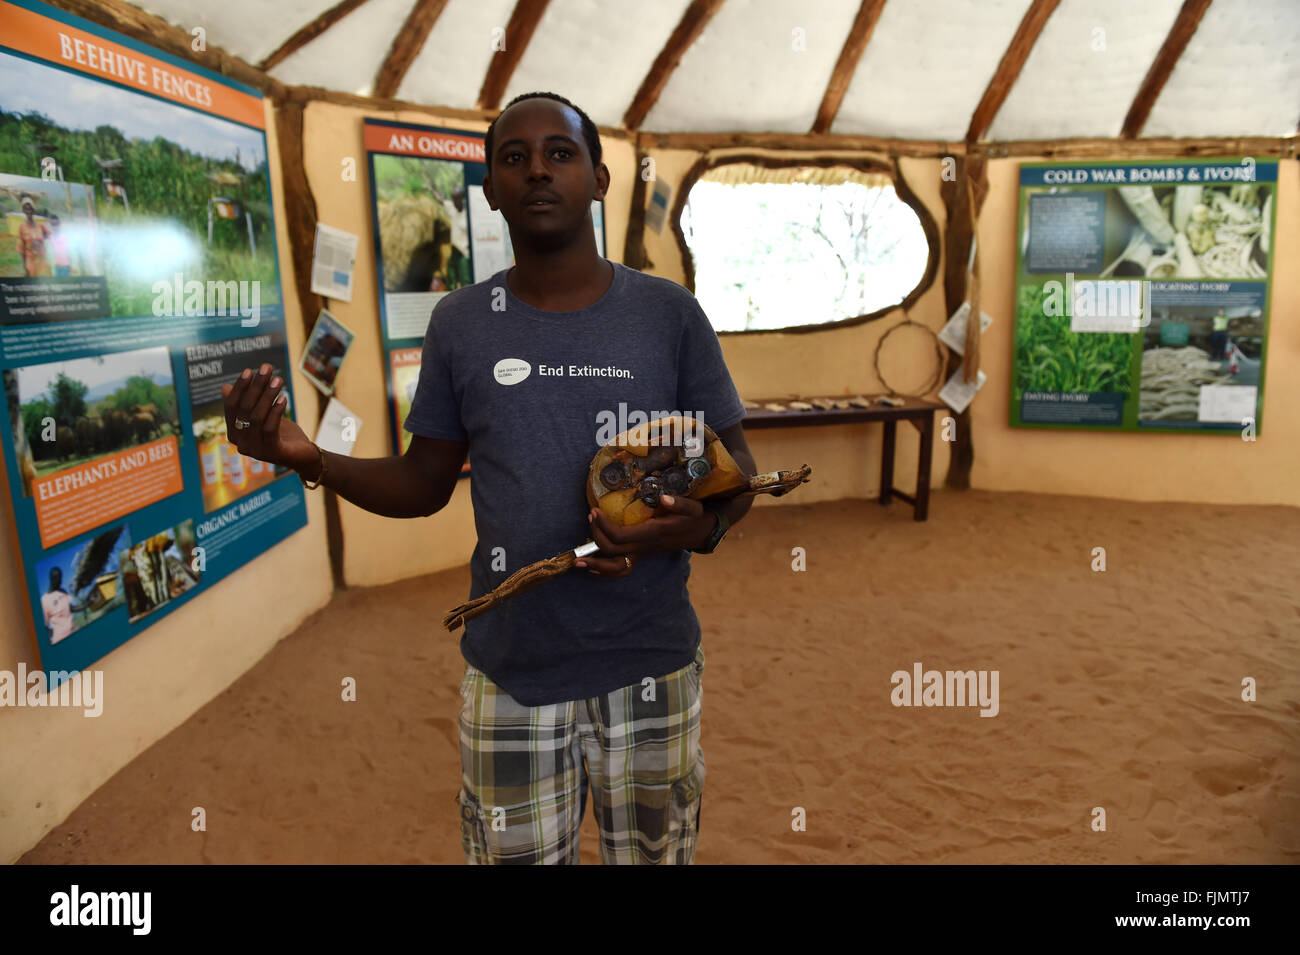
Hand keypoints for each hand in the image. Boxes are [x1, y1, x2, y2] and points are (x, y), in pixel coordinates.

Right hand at [220, 364, 315, 472]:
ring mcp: (255, 450)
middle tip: (267, 369)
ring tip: (279, 380)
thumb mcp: (263, 416)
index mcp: (234, 433)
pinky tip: (284, 398)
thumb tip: (224, 388)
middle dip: (256, 386)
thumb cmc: (282, 434)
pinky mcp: (271, 452)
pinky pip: (270, 428)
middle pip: (245, 409)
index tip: (250, 370)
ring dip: (268, 395)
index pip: (231, 407)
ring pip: (257, 417)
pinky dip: (276, 411)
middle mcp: (241, 443)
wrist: (303, 456)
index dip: (240, 388)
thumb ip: (247, 403)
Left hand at [576, 494, 717, 576]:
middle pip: (613, 550)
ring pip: (616, 567)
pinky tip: (592, 567)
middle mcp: (645, 546)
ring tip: (578, 559)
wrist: (699, 532)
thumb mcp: (693, 508)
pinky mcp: (640, 553)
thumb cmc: (693, 518)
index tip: (595, 511)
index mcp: (653, 533)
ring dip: (596, 564)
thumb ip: (680, 503)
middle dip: (595, 536)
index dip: (604, 526)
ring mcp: (642, 552)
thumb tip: (664, 498)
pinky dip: (605, 570)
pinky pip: (621, 568)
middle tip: (590, 516)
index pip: (621, 536)